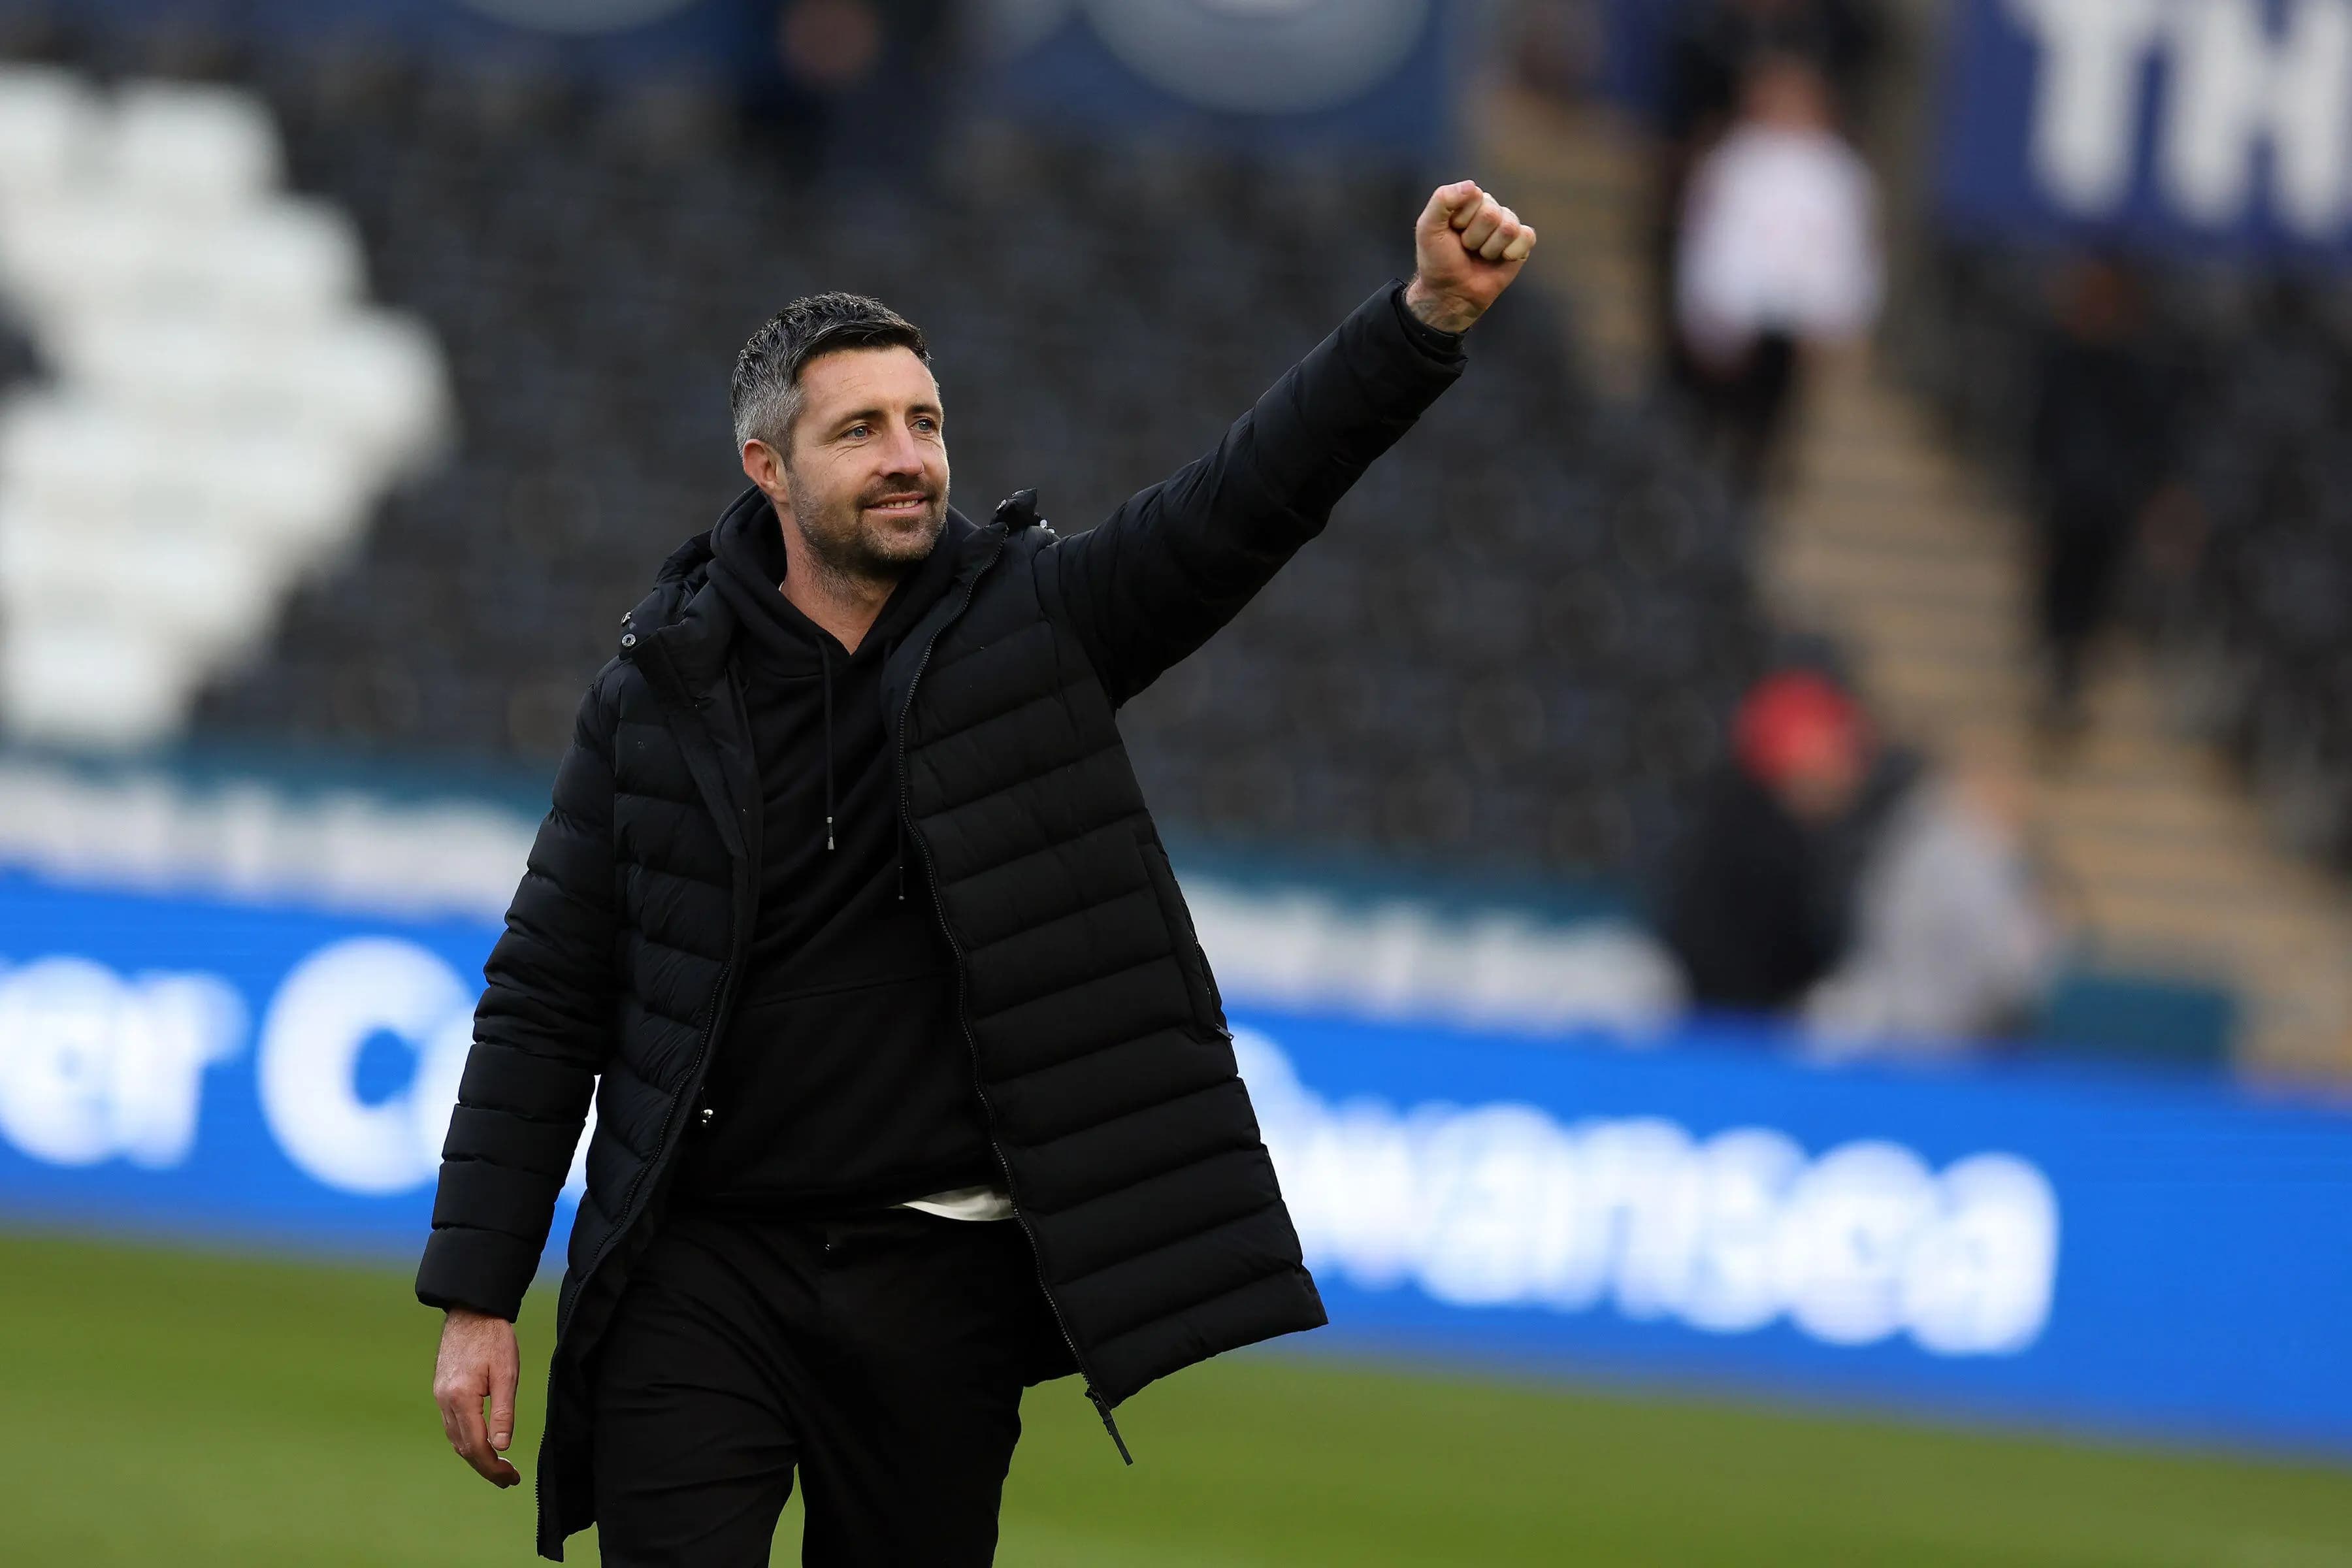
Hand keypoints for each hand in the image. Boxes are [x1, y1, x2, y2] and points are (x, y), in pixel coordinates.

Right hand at [434, 1307, 521, 1488]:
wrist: (471, 1310)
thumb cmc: (494, 1338)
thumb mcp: (507, 1373)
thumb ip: (503, 1412)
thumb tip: (502, 1447)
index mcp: (461, 1398)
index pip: (475, 1446)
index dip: (493, 1467)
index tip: (511, 1478)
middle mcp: (445, 1401)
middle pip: (463, 1447)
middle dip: (486, 1467)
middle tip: (508, 1479)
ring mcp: (440, 1396)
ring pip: (456, 1438)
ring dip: (476, 1456)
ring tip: (499, 1466)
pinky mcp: (442, 1391)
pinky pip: (452, 1425)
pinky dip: (467, 1440)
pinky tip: (483, 1442)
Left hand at [1406, 181, 1536, 334]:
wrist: (1450, 293)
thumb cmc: (1438, 261)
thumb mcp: (1428, 227)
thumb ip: (1442, 200)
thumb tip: (1472, 186)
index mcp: (1469, 201)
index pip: (1475, 196)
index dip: (1461, 219)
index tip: (1452, 232)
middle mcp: (1490, 210)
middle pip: (1492, 214)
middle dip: (1474, 237)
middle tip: (1466, 248)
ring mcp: (1507, 226)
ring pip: (1508, 227)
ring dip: (1489, 249)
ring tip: (1480, 255)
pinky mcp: (1521, 244)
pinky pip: (1526, 237)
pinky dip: (1512, 252)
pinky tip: (1500, 259)